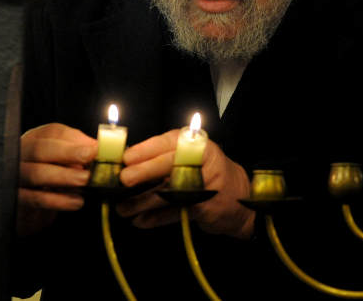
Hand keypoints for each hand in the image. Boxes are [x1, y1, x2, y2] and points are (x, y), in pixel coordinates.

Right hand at [17, 123, 97, 236]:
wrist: (33, 203)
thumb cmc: (52, 174)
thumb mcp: (65, 158)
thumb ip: (79, 149)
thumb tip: (97, 146)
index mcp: (36, 139)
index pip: (52, 132)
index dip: (74, 139)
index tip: (95, 147)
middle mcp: (22, 154)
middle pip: (40, 149)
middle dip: (68, 153)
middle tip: (89, 159)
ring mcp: (15, 176)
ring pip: (36, 173)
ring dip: (64, 176)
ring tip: (85, 180)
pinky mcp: (16, 199)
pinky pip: (35, 198)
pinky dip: (57, 200)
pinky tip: (76, 201)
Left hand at [117, 132, 253, 238]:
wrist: (239, 199)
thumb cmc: (206, 175)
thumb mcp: (190, 158)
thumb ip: (163, 157)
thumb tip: (126, 162)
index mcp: (198, 143)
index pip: (171, 142)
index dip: (148, 149)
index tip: (127, 157)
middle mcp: (204, 160)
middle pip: (172, 163)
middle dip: (146, 171)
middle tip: (124, 179)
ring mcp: (208, 184)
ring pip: (171, 191)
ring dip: (143, 201)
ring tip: (123, 208)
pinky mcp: (206, 207)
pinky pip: (176, 212)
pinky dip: (156, 219)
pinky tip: (140, 221)